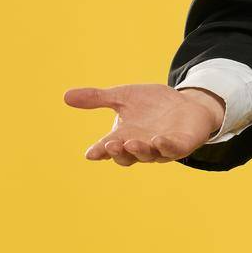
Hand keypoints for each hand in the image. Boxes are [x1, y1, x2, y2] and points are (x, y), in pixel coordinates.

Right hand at [63, 83, 226, 165]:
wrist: (186, 104)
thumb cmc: (152, 104)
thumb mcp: (123, 97)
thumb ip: (98, 99)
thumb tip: (65, 96)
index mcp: (124, 137)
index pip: (108, 148)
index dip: (100, 152)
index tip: (90, 153)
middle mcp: (141, 146)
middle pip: (127, 156)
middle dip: (119, 152)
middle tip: (111, 145)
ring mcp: (161, 148)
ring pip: (149, 154)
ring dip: (139, 150)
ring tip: (131, 142)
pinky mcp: (181, 144)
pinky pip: (173, 149)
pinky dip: (165, 146)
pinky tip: (159, 140)